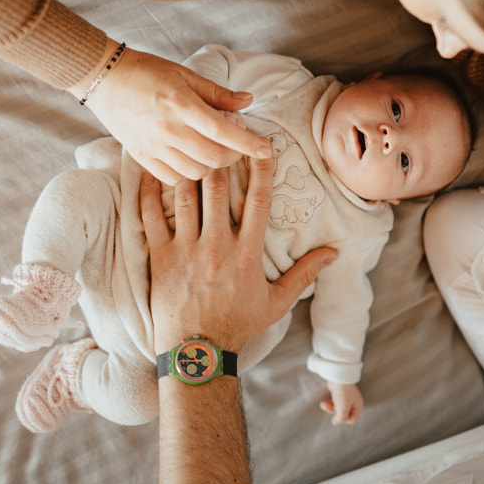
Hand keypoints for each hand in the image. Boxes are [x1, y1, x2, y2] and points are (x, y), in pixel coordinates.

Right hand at [75, 44, 272, 183]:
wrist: (103, 78)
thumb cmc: (147, 71)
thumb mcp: (185, 74)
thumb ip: (218, 93)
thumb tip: (248, 101)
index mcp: (181, 105)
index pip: (223, 131)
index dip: (248, 143)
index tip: (266, 148)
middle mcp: (167, 129)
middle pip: (214, 158)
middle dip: (233, 155)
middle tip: (236, 143)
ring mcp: (152, 146)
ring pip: (196, 172)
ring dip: (212, 164)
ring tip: (213, 148)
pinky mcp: (140, 157)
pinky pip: (173, 178)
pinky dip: (189, 173)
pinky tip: (192, 157)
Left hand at [141, 156, 336, 352]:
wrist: (198, 353)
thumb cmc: (238, 326)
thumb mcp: (278, 302)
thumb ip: (304, 274)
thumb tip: (332, 254)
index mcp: (247, 252)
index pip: (258, 200)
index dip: (261, 168)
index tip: (262, 144)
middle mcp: (217, 245)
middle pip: (220, 189)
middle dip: (222, 156)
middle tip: (221, 131)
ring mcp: (187, 250)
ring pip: (187, 196)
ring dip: (189, 166)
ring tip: (189, 141)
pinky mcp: (162, 257)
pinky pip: (153, 218)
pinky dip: (150, 193)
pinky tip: (150, 170)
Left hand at [320, 382, 363, 425]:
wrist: (337, 375)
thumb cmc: (342, 391)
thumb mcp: (343, 407)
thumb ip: (340, 418)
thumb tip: (335, 422)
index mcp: (358, 405)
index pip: (352, 419)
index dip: (344, 420)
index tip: (339, 414)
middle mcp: (353, 403)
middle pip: (344, 415)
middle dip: (335, 413)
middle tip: (332, 407)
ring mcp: (346, 399)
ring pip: (337, 410)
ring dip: (329, 408)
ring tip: (324, 404)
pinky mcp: (339, 395)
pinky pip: (333, 404)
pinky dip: (328, 404)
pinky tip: (324, 402)